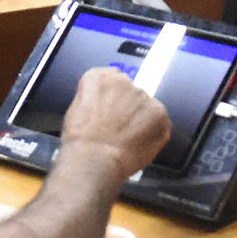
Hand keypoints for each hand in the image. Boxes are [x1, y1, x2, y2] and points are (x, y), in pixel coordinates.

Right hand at [55, 67, 170, 180]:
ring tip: (126, 139)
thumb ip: (94, 98)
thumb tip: (104, 104)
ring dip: (140, 120)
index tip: (112, 109)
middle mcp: (124, 81)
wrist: (95, 159)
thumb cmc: (82, 141)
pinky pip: (160, 120)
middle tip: (117, 129)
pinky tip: (137, 143)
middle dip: (128, 109)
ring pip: (145, 107)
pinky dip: (154, 132)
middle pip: (131, 92)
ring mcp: (144, 96)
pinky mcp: (159, 112)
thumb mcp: (77, 110)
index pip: (113, 78)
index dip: (112, 98)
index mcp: (99, 77)